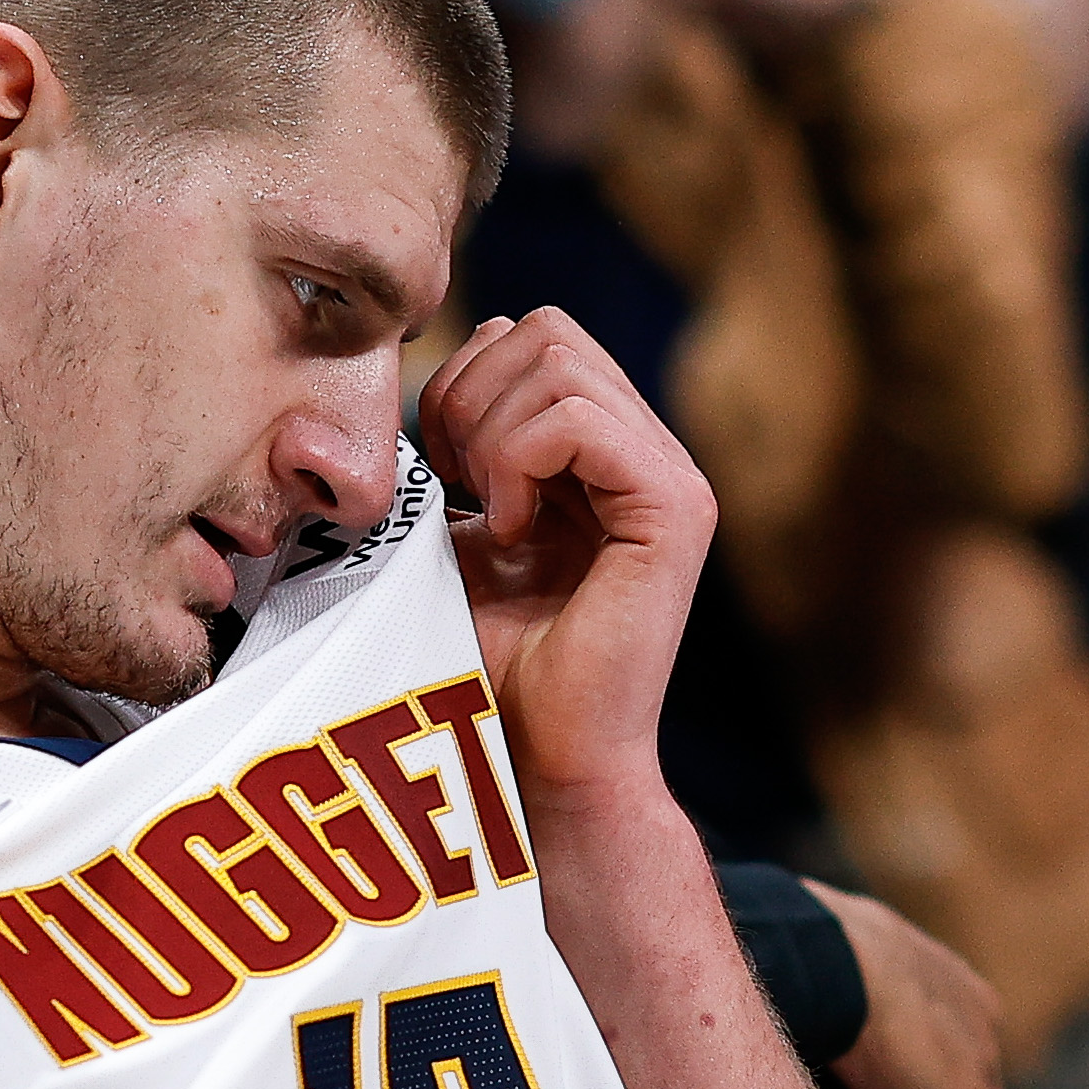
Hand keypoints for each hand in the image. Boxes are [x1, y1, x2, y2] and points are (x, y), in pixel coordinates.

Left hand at [416, 307, 715, 814]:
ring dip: (489, 433)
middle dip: (470, 397)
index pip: (529, 336)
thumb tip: (413, 378)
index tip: (442, 475)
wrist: (538, 757)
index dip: (462, 384)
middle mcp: (646, 451)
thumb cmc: (491, 666)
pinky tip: (508, 532)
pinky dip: (518, 462)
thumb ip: (454, 456)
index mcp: (600, 452)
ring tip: (488, 517)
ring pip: (558, 362)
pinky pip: (578, 420)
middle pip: (544, 331)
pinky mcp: (674, 508)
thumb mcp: (453, 538)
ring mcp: (669, 476)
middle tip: (459, 490)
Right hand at [813, 881, 1037, 1088]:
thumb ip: (845, 986)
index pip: (963, 1036)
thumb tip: (804, 990)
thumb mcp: (843, 963)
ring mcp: (982, 1067)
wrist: (838, 961)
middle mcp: (980, 1022)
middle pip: (982, 1077)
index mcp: (952, 984)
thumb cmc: (824, 952)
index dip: (953, 1066)